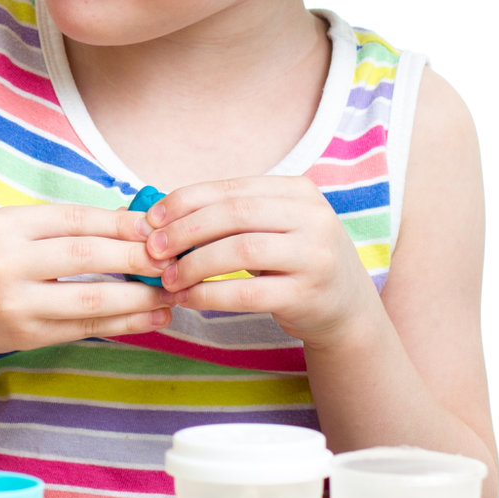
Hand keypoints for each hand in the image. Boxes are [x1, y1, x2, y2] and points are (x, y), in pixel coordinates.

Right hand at [0, 204, 169, 358]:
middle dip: (138, 258)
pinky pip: (84, 330)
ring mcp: (14, 305)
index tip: (156, 226)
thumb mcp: (7, 229)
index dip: (120, 222)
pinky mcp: (25, 337)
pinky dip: (123, 324)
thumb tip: (131, 222)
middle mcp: (5, 265)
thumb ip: (60, 227)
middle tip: (174, 259)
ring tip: (172, 293)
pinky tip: (150, 318)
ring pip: (91, 301)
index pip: (73, 220)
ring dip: (139, 298)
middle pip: (86, 258)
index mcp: (2, 227)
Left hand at [144, 176, 378, 343]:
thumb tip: (160, 216)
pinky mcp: (308, 294)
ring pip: (240, 250)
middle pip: (234, 214)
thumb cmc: (293, 262)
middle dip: (185, 230)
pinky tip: (187, 298)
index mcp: (299, 191)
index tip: (152, 219)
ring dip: (194, 264)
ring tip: (167, 278)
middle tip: (153, 249)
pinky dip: (209, 295)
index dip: (186, 201)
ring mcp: (315, 256)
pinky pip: (247, 292)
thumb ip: (231, 216)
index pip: (231, 188)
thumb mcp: (274, 227)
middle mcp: (313, 217)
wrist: (346, 309)